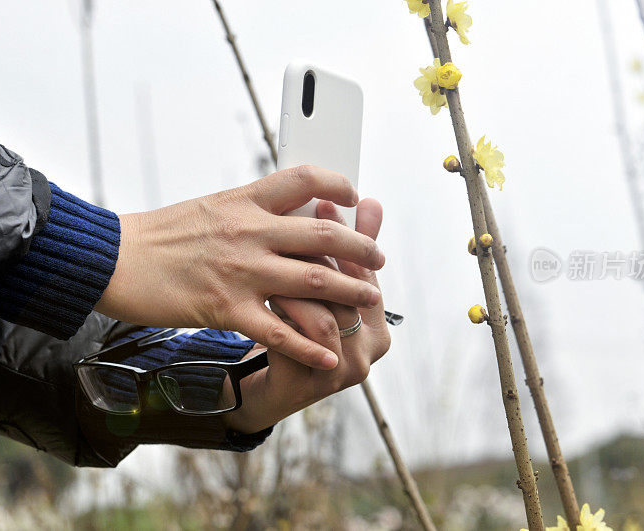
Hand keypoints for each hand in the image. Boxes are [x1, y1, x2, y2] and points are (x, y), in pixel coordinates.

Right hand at [95, 166, 384, 369]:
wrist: (113, 259)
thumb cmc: (159, 233)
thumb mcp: (211, 205)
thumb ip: (250, 208)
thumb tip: (287, 209)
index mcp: (245, 199)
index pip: (305, 179)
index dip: (337, 183)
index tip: (354, 195)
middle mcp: (249, 231)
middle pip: (322, 234)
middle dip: (360, 247)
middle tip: (379, 259)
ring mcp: (240, 270)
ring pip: (312, 280)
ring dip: (349, 292)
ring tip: (371, 299)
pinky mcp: (225, 308)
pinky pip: (278, 330)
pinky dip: (308, 346)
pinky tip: (328, 357)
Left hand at [225, 198, 390, 433]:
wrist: (270, 387)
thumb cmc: (302, 329)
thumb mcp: (325, 289)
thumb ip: (346, 248)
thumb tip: (369, 200)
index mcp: (379, 326)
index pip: (367, 274)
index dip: (347, 236)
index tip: (325, 204)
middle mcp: (368, 353)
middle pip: (348, 294)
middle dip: (320, 255)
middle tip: (293, 222)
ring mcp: (340, 374)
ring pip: (324, 320)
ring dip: (297, 289)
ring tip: (272, 260)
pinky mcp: (305, 387)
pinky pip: (292, 347)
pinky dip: (279, 319)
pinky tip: (264, 295)